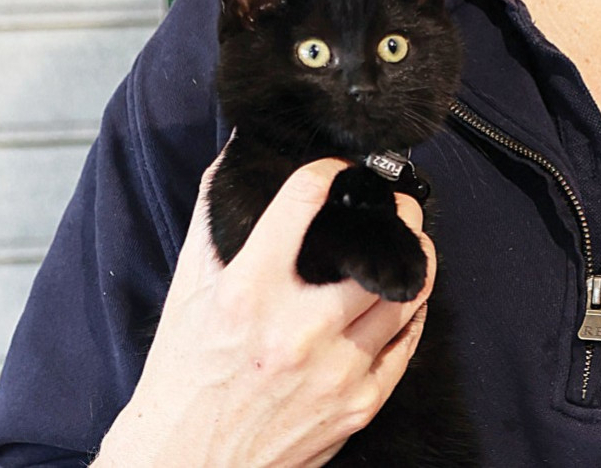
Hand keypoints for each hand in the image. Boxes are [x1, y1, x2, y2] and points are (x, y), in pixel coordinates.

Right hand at [92, 147, 436, 467]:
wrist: (186, 466)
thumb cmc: (183, 380)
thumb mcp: (187, 295)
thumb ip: (211, 225)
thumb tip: (234, 162)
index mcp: (248, 293)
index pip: (303, 201)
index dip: (328, 169)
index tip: (337, 166)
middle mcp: (296, 331)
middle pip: (379, 250)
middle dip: (399, 213)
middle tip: (398, 202)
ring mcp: (335, 370)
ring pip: (406, 295)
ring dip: (417, 260)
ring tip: (410, 244)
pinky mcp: (358, 405)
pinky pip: (406, 346)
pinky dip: (412, 314)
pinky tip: (404, 298)